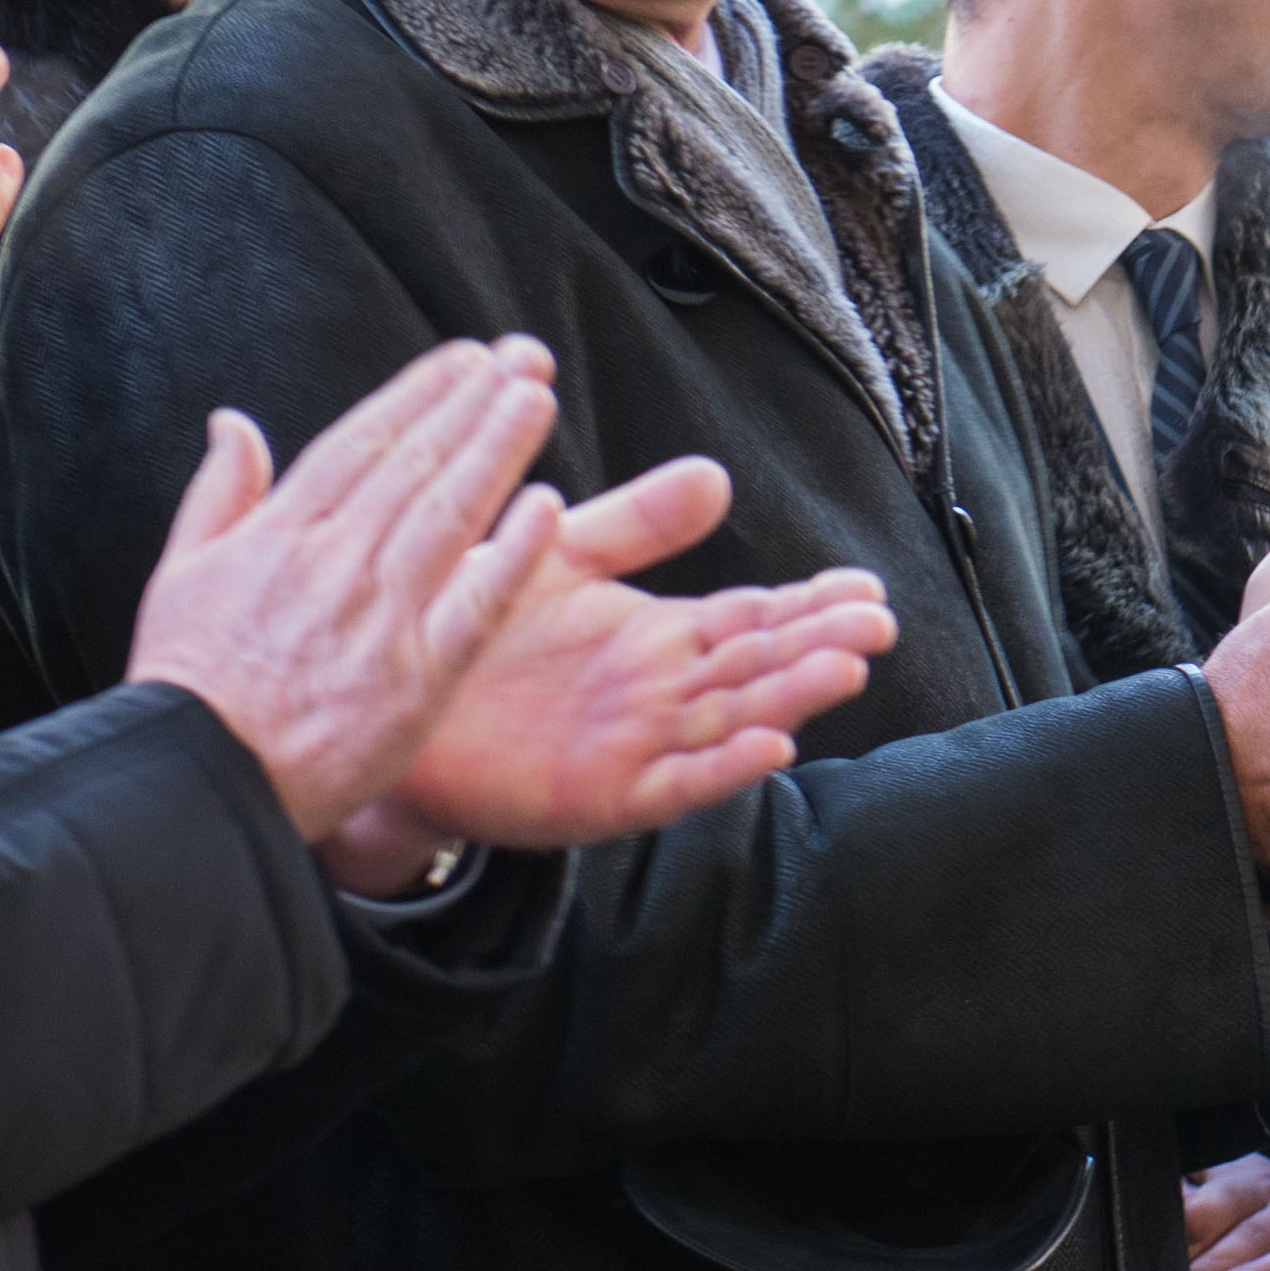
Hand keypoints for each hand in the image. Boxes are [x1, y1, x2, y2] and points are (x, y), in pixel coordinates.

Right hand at [120, 341, 579, 868]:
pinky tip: (546, 508)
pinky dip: (509, 554)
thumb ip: (217, 494)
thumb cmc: (188, 687)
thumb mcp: (179, 574)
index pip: (363, 442)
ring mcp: (378, 617)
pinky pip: (475, 605)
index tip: (463, 359)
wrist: (199, 783)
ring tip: (537, 398)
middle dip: (472, 403)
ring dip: (498, 449)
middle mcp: (333, 561)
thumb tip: (233, 422)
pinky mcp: (415, 677)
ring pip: (450, 513)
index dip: (419, 395)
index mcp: (279, 534)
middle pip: (416, 463)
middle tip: (523, 357)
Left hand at [384, 451, 895, 851]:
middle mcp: (665, 697)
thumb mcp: (564, 557)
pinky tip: (770, 748)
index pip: (754, 620)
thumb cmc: (474, 629)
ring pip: (731, 721)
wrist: (390, 701)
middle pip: (759, 669)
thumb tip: (717, 474)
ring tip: (845, 670)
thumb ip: (639, 524)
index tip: (869, 587)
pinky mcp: (604, 796)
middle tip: (879, 626)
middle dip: (820, 647)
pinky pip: (674, 784)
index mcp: (662, 641)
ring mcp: (641, 748)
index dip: (812, 605)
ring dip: (791, 700)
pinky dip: (722, 770)